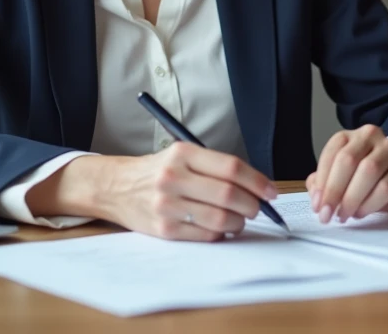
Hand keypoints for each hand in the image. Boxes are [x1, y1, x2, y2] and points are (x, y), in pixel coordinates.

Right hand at [75, 143, 277, 240]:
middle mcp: (173, 177)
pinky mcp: (164, 229)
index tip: (270, 191)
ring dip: (239, 222)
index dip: (257, 181)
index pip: (231, 168)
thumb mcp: (182, 156)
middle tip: (257, 208)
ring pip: (221, 218)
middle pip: (229, 194)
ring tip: (239, 219)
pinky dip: (220, 233)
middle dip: (252, 205)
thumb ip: (215, 167)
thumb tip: (257, 187)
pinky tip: (218, 227)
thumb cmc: (158, 172)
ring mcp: (167, 205)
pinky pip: (206, 235)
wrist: (117, 187)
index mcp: (182, 153)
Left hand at [305, 124, 387, 223]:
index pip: (331, 153)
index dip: (322, 181)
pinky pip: (386, 186)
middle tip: (327, 214)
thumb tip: (316, 198)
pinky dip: (370, 203)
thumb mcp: (342, 178)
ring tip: (344, 215)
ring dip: (352, 198)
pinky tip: (361, 213)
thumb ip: (324, 183)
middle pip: (348, 160)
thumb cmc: (367, 179)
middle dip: (334, 191)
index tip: (317, 205)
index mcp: (349, 136)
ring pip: (368, 171)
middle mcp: (369, 136)